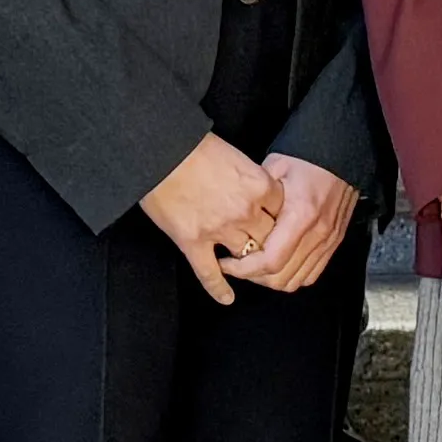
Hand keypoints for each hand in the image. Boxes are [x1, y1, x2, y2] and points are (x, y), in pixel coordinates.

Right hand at [140, 134, 282, 306]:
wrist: (158, 147)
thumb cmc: (193, 143)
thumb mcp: (234, 155)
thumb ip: (249, 178)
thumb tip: (254, 192)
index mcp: (259, 185)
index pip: (283, 211)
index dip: (280, 218)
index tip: (278, 222)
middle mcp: (245, 211)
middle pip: (269, 238)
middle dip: (269, 244)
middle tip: (267, 248)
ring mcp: (219, 229)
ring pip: (245, 257)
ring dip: (247, 262)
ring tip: (246, 266)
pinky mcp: (192, 241)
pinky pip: (210, 273)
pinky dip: (219, 288)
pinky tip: (227, 298)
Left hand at [228, 155, 358, 293]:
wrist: (340, 153)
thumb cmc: (307, 158)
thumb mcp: (273, 169)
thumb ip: (256, 198)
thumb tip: (237, 222)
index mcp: (301, 215)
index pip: (271, 261)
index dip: (245, 269)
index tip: (228, 263)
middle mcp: (318, 233)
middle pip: (282, 278)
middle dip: (255, 277)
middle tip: (238, 265)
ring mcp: (329, 240)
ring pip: (297, 280)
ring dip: (273, 279)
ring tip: (256, 265)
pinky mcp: (334, 242)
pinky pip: (312, 273)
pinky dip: (293, 275)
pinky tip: (279, 264)